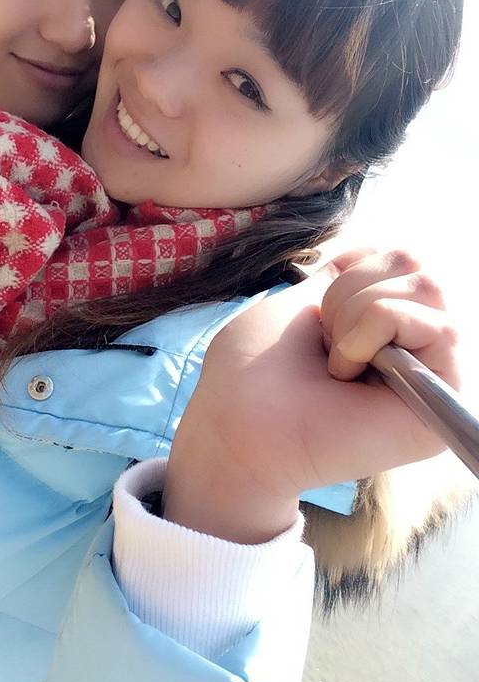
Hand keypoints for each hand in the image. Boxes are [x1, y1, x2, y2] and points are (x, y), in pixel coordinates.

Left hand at [163, 249, 459, 542]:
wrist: (239, 428)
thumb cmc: (253, 373)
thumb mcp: (299, 303)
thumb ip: (343, 278)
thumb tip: (368, 252)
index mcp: (379, 322)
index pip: (396, 257)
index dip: (349, 271)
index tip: (316, 316)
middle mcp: (412, 344)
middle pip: (414, 265)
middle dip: (349, 291)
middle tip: (323, 342)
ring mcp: (430, 369)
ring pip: (427, 288)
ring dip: (357, 313)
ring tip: (334, 363)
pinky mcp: (443, 396)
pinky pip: (437, 327)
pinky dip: (373, 333)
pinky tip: (346, 374)